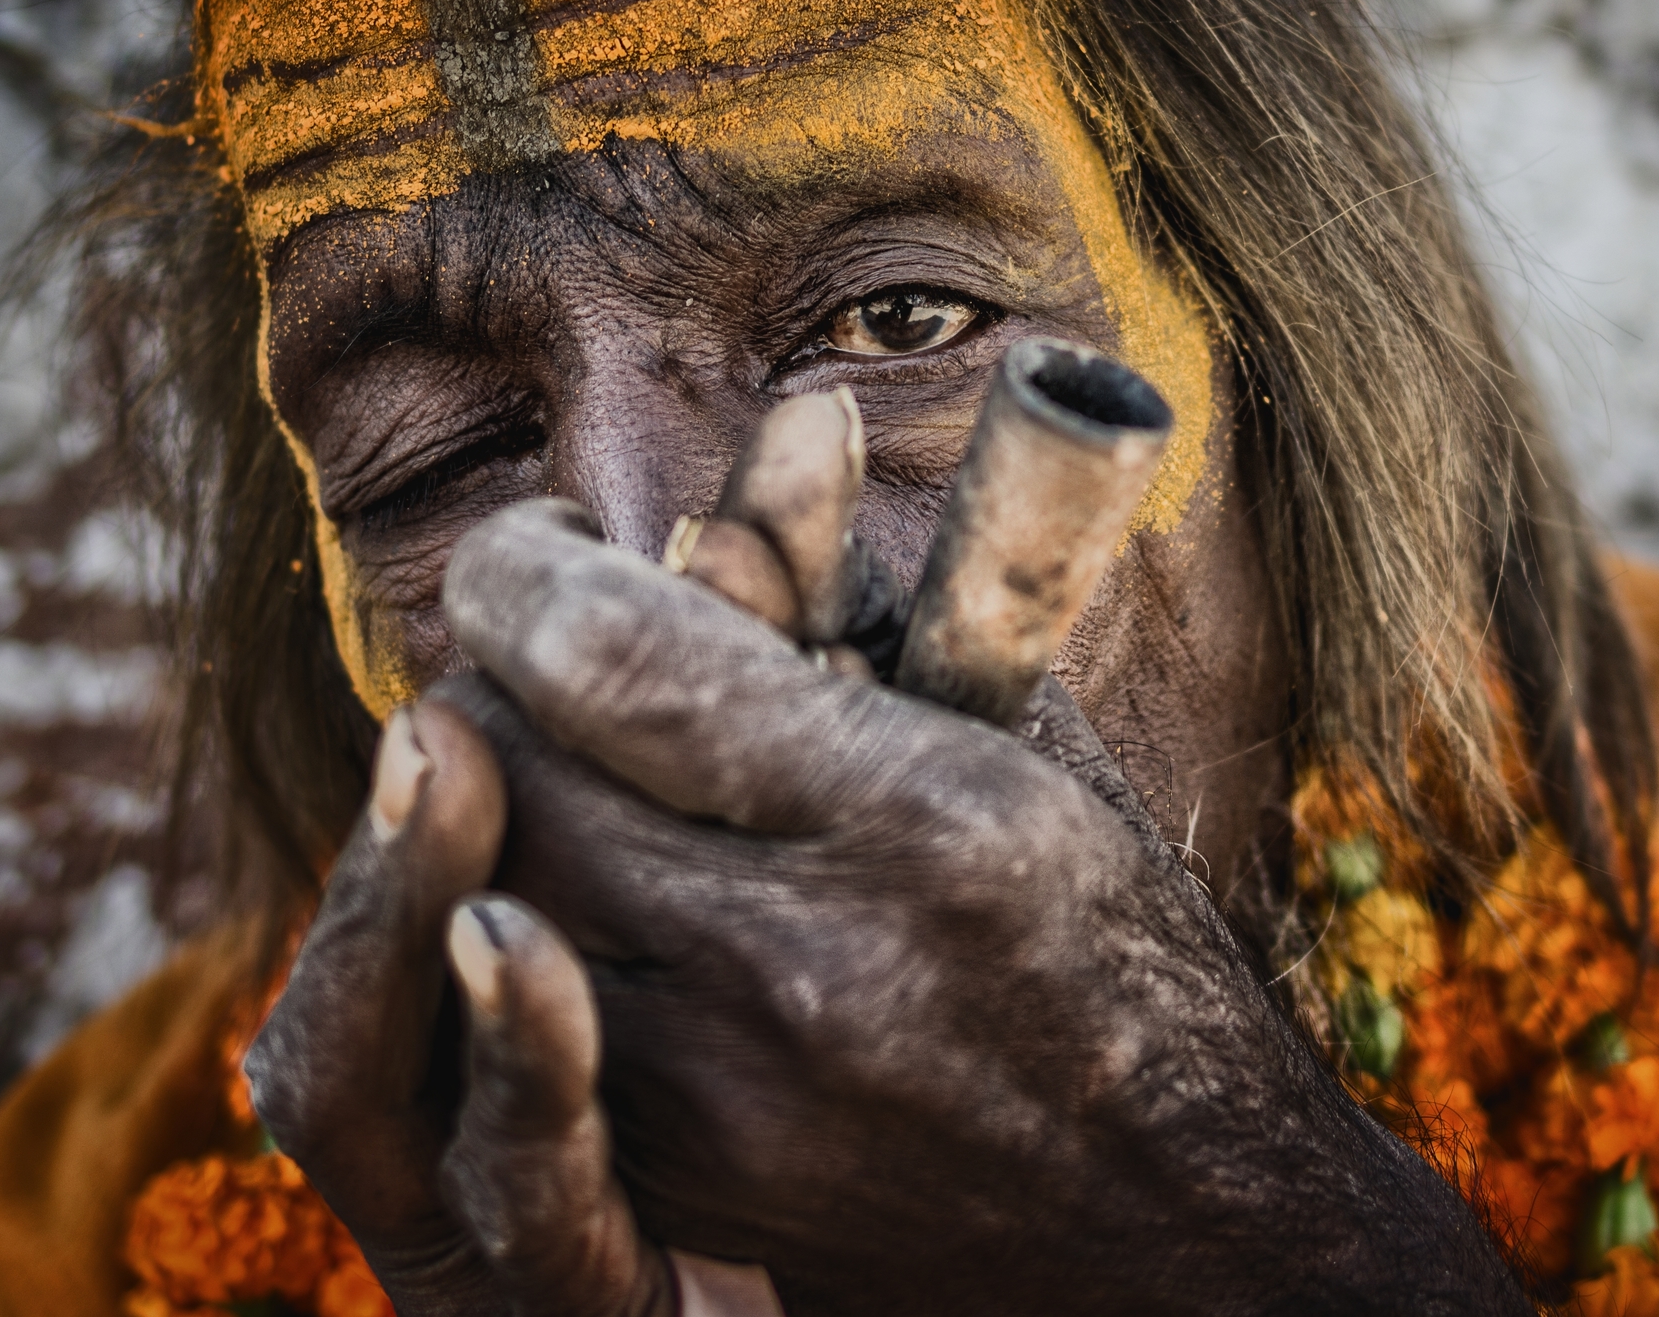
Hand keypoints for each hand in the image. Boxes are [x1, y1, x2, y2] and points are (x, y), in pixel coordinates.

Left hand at [433, 499, 1525, 1315]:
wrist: (1176, 1237)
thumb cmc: (1118, 957)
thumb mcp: (1021, 746)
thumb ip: (873, 593)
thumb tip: (786, 423)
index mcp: (922, 822)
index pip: (609, 650)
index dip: (527, 565)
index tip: (546, 540)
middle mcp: (802, 967)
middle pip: (510, 765)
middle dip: (498, 669)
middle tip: (550, 641)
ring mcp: (726, 1099)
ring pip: (482, 894)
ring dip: (493, 799)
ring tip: (567, 755)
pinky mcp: (682, 1181)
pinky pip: (515, 1018)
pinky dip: (524, 924)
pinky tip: (595, 888)